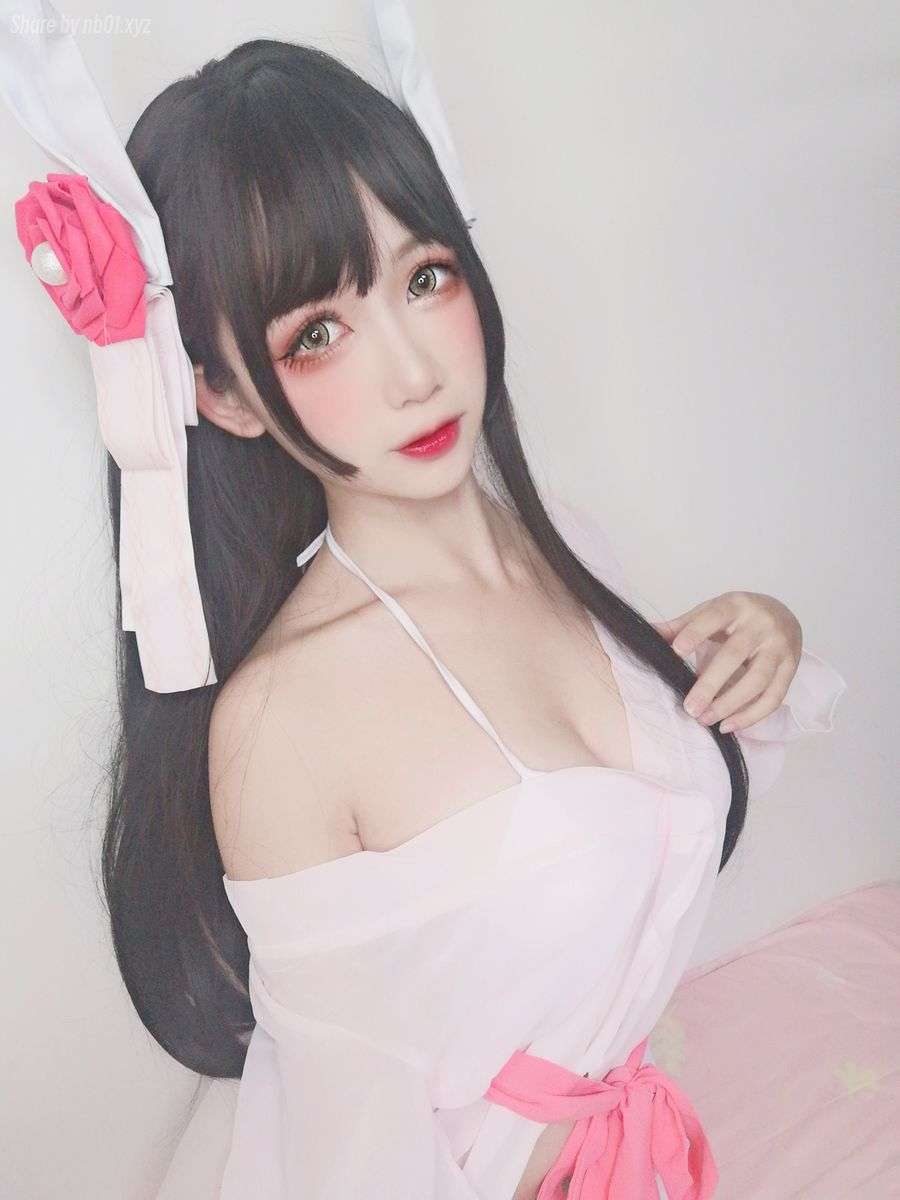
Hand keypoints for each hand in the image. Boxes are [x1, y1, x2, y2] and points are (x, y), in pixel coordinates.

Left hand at [650, 592, 802, 733]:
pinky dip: (752, 715)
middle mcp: (761, 624)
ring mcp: (779, 647)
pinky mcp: (791, 668)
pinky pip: (774, 697)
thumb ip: (682, 625)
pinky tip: (729, 726)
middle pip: (735, 656)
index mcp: (736, 605)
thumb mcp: (711, 611)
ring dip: (730, 704)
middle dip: (711, 684)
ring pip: (757, 680)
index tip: (675, 651)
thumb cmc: (738, 615)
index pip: (713, 617)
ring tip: (705, 720)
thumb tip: (646, 632)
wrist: (783, 613)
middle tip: (689, 707)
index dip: (695, 633)